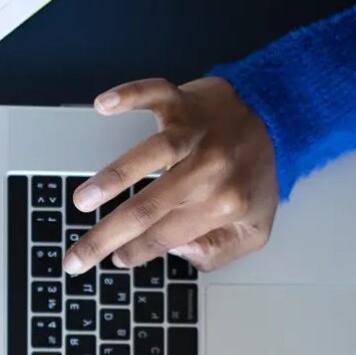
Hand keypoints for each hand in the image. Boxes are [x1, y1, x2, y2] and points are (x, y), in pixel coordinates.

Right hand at [62, 77, 276, 274]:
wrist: (279, 121)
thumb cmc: (255, 180)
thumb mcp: (251, 233)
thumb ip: (216, 253)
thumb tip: (172, 248)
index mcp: (222, 205)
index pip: (166, 236)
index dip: (136, 252)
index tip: (115, 261)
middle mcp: (209, 170)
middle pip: (148, 209)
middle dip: (105, 237)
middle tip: (76, 258)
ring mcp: (195, 133)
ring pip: (148, 155)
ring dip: (110, 179)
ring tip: (82, 201)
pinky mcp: (184, 102)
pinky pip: (155, 93)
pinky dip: (129, 95)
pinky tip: (103, 104)